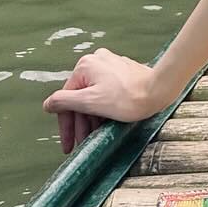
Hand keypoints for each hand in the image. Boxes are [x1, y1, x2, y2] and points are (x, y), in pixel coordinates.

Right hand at [41, 48, 165, 154]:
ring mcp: (111, 65)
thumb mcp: (90, 103)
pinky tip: (106, 124)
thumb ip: (64, 102)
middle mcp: (96, 61)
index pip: (66, 100)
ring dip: (91, 118)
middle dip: (80, 124)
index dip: (66, 125)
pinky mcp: (123, 71)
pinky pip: (106, 92)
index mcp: (85, 66)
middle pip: (80, 98)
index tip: (68, 146)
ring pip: (93, 96)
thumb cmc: (127, 98)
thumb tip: (48, 104)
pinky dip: (103, 108)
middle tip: (82, 144)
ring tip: (94, 137)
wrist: (160, 90)